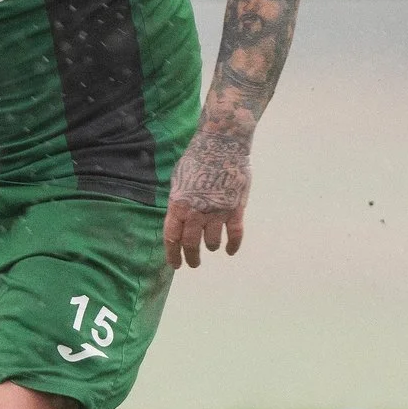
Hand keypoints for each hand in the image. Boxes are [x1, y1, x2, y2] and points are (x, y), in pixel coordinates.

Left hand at [163, 128, 249, 267]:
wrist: (222, 143)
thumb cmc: (197, 158)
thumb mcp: (178, 179)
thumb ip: (178, 201)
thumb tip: (178, 218)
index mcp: (178, 204)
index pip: (172, 238)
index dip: (173, 254)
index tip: (176, 265)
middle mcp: (196, 212)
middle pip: (191, 244)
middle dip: (191, 258)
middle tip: (194, 264)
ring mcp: (217, 212)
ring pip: (212, 242)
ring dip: (211, 247)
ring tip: (211, 247)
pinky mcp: (235, 209)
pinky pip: (235, 235)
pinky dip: (233, 246)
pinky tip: (230, 251)